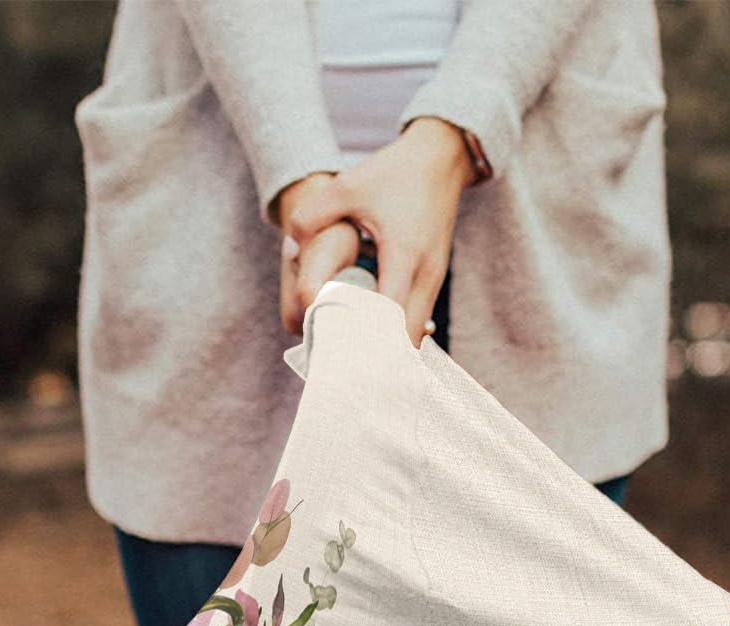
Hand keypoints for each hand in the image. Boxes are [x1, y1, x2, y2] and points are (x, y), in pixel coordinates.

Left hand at [280, 118, 475, 345]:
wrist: (441, 158)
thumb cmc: (394, 173)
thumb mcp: (348, 186)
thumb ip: (312, 216)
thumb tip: (289, 249)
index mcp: (404, 255)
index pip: (389, 318)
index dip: (366, 342)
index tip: (340, 355)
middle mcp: (425, 275)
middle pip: (406, 340)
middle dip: (378, 357)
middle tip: (343, 365)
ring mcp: (434, 280)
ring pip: (414, 334)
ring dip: (387, 346)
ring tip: (353, 354)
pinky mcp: (434, 280)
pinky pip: (416, 319)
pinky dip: (396, 332)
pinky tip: (370, 334)